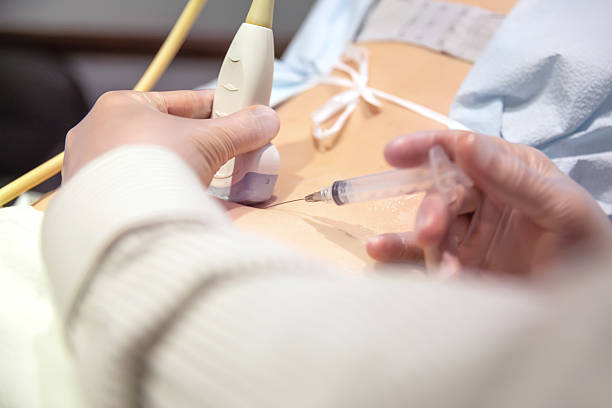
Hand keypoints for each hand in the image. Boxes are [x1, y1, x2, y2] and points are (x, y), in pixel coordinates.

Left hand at [63, 90, 279, 184]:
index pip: (179, 102)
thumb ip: (239, 129)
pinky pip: (139, 187)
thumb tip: (265, 121)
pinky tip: (184, 196)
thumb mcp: (208, 142)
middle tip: (227, 145)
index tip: (235, 110)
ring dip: (181, 166)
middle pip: (164, 132)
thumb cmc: (153, 166)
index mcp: (118, 107)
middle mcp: (98, 135)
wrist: (125, 222)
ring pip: (150, 161)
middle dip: (198, 140)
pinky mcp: (97, 201)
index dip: (214, 105)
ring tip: (210, 175)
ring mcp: (93, 170)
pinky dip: (163, 188)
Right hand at [367, 131, 611, 276]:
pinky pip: (424, 258)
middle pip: (440, 194)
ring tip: (434, 262)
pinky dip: (400, 258)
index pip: (461, 151)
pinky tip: (380, 259)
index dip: (425, 147)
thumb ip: (513, 177)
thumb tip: (465, 145)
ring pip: (430, 229)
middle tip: (431, 232)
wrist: (590, 311)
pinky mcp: (460, 267)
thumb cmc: (586, 246)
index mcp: (508, 172)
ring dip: (420, 242)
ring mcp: (470, 236)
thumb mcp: (559, 205)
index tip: (393, 153)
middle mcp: (483, 200)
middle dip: (431, 210)